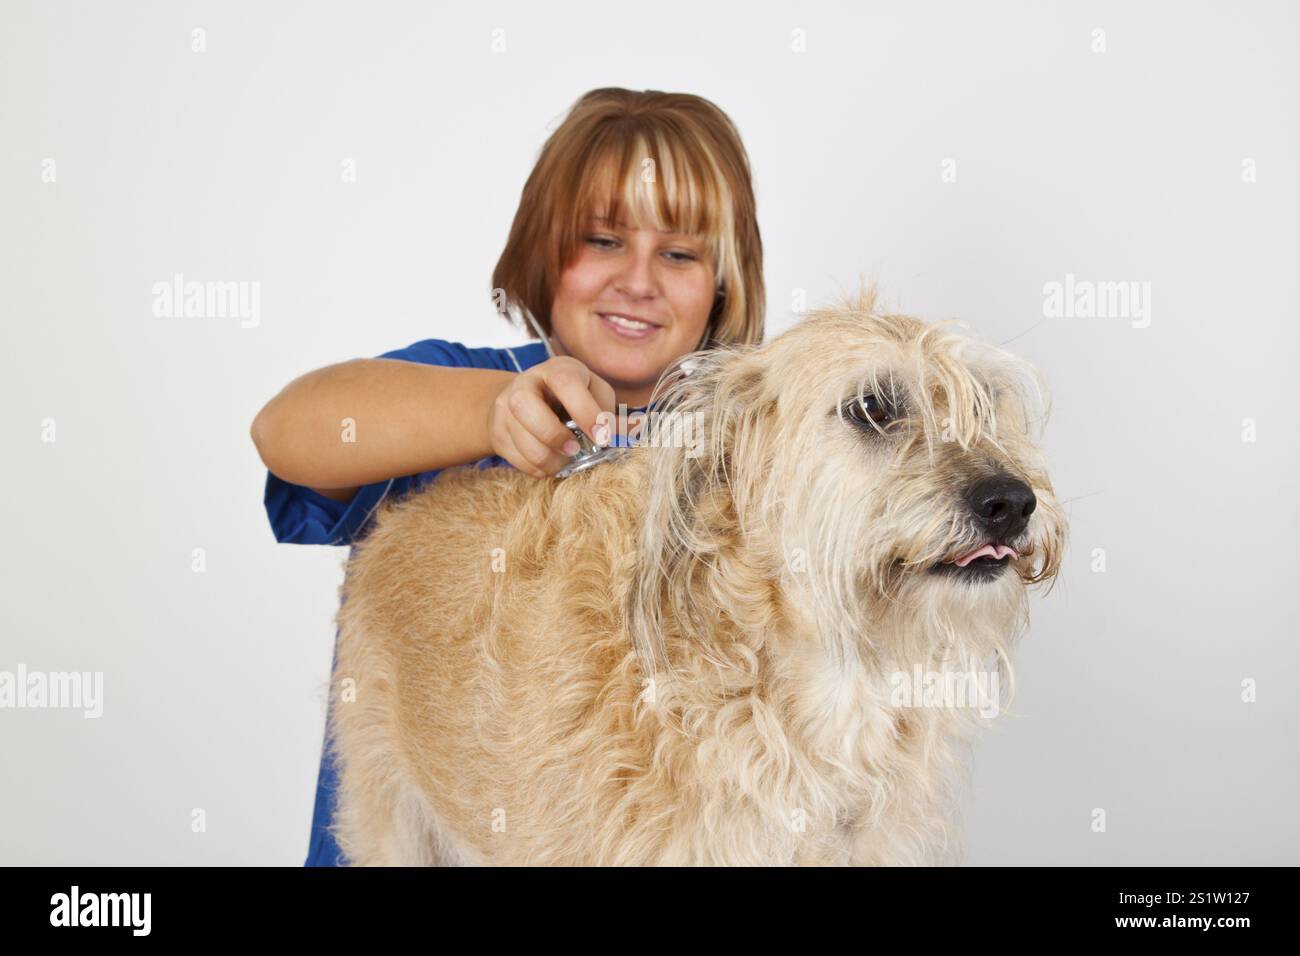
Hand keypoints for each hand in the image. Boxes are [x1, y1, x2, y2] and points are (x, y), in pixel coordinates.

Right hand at [487, 356, 616, 477]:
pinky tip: (550, 462)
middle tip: (574, 450)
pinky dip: (535, 468)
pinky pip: (513, 456)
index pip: (566, 382)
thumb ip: (612, 412)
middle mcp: (526, 383)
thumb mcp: (594, 394)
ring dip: (546, 458)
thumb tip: (637, 429)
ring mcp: (506, 406)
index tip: (603, 437)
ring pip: (519, 437)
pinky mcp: (497, 430)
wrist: (528, 401)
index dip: (585, 411)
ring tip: (565, 461)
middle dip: (552, 434)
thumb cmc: (572, 397)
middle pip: (524, 405)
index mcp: (557, 369)